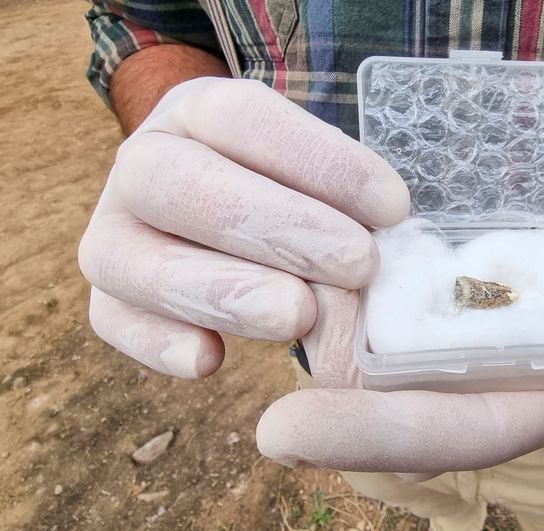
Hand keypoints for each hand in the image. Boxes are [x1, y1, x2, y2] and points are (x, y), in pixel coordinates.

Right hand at [78, 77, 409, 377]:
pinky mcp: (106, 296)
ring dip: (222, 291)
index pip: (244, 119)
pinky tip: (209, 360)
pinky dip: (156, 342)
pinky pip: (112, 319)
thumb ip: (342, 199)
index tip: (393, 208)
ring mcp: (114, 230)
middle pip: (180, 183)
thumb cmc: (292, 195)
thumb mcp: (317, 175)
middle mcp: (143, 162)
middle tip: (355, 264)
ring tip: (297, 316)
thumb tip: (390, 240)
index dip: (320, 161)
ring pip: (136, 257)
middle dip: (275, 226)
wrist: (225, 213)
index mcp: (198, 113)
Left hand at [255, 188, 543, 472]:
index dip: (370, 440)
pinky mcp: (435, 285)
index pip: (442, 435)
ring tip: (238, 286)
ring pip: (366, 342)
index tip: (281, 431)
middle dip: (310, 392)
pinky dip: (330, 276)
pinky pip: (375, 288)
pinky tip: (278, 249)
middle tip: (231, 359)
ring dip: (304, 325)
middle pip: (383, 398)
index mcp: (522, 402)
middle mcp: (471, 378)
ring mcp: (448, 331)